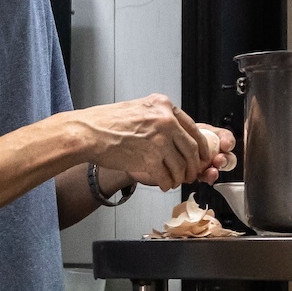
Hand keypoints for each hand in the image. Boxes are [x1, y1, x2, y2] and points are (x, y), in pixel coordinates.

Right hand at [70, 95, 234, 189]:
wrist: (88, 133)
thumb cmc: (106, 122)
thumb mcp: (138, 109)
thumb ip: (158, 117)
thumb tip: (173, 133)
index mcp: (163, 106)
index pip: (193, 128)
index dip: (201, 146)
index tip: (202, 155)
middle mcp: (165, 121)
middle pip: (192, 149)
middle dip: (194, 165)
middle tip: (192, 173)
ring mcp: (159, 140)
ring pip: (181, 165)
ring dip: (180, 177)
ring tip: (175, 181)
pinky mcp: (150, 158)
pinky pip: (166, 176)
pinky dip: (166, 183)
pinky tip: (163, 184)